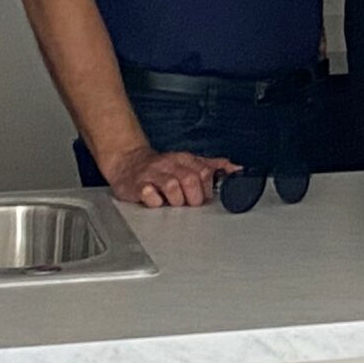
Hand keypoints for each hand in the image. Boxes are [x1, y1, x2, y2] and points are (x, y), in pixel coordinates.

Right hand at [101, 145, 237, 207]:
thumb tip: (236, 169)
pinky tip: (156, 201)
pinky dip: (155, 201)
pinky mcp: (137, 185)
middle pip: (191, 179)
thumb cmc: (160, 167)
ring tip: (172, 203)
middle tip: (188, 202)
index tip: (203, 196)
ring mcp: (152, 174)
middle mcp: (169, 164)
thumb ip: (212, 165)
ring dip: (176, 200)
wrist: (127, 162)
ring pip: (173, 187)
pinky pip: (150, 195)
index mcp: (183, 159)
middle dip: (194, 197)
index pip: (205, 172)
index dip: (207, 188)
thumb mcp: (187, 162)